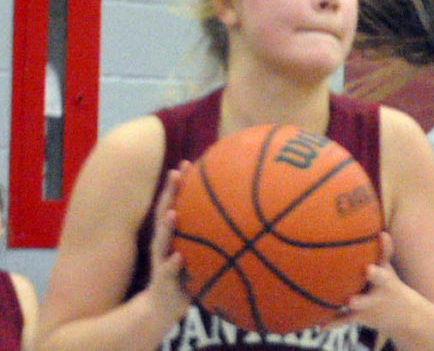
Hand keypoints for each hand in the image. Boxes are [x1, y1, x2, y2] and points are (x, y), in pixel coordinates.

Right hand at [146, 161, 191, 320]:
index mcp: (170, 235)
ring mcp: (161, 262)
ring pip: (161, 241)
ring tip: (173, 212)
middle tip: (176, 173)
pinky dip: (172, 264)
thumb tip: (234, 213)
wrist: (163, 308)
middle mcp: (163, 244)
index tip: (187, 162)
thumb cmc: (184, 274)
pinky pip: (168, 272)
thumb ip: (205, 233)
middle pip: (163, 213)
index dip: (178, 184)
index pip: (173, 203)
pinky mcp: (163, 282)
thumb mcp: (195, 251)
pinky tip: (178, 257)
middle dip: (170, 193)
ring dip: (166, 227)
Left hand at [323, 232, 426, 335]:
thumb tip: (358, 214)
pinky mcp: (362, 317)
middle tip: (370, 269)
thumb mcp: (386, 266)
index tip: (382, 235)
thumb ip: (376, 248)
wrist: (406, 317)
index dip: (385, 245)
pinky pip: (346, 320)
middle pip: (382, 278)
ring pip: (364, 302)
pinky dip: (333, 322)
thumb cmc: (388, 283)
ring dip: (358, 302)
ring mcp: (373, 303)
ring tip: (350, 300)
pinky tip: (319, 324)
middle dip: (376, 274)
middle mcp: (382, 287)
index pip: (387, 255)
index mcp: (385, 271)